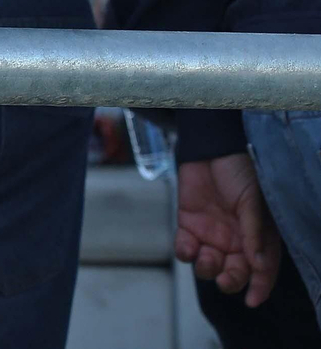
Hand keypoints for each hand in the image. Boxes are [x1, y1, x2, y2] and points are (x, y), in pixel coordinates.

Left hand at [176, 154, 282, 307]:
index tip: (252, 301)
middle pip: (235, 272)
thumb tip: (258, 264)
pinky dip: (186, 253)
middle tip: (224, 278)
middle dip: (230, 280)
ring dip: (207, 268)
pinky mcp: (188, 226)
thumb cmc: (239, 173)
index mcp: (258, 237)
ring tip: (206, 257)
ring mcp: (211, 235)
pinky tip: (188, 247)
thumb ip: (253, 232)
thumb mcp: (253, 201)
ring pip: (209, 265)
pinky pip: (186, 249)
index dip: (260, 287)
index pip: (263, 269)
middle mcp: (236, 241)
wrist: (211, 149)